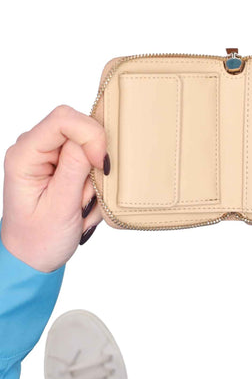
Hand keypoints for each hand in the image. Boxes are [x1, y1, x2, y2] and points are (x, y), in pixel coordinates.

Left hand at [1, 105, 107, 272]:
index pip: (63, 119)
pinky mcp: (62, 163)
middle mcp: (34, 148)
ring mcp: (49, 155)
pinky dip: (94, 184)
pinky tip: (82, 203)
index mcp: (24, 155)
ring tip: (81, 206)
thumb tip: (92, 138)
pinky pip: (90, 161)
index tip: (100, 164)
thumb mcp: (60, 208)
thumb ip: (75, 168)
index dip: (90, 135)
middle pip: (79, 129)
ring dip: (94, 179)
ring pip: (89, 148)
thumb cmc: (38, 239)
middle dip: (93, 163)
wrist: (31, 258)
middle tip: (85, 195)